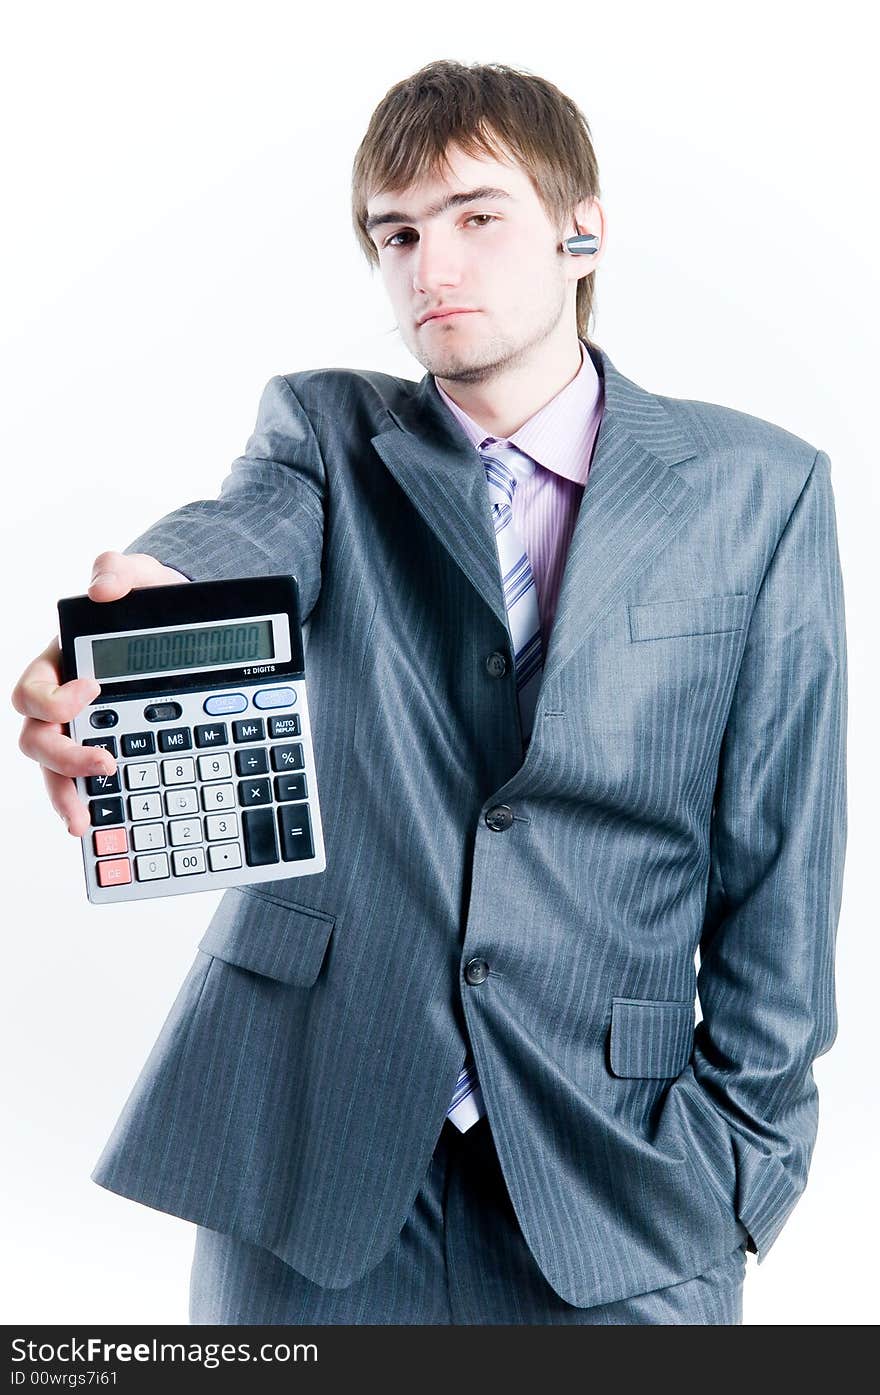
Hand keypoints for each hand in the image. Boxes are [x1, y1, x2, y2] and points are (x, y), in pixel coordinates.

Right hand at [12, 552, 188, 836]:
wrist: (183, 629)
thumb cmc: (151, 604)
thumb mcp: (142, 578)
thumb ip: (119, 571)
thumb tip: (102, 586)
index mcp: (59, 665)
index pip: (32, 690)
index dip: (53, 698)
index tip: (94, 690)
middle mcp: (63, 705)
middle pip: (37, 740)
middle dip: (64, 757)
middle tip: (105, 763)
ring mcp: (85, 731)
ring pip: (54, 771)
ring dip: (66, 795)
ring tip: (83, 821)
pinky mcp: (111, 749)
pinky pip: (85, 783)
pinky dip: (90, 804)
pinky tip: (104, 823)